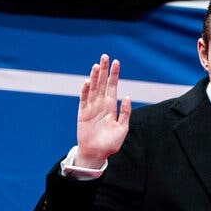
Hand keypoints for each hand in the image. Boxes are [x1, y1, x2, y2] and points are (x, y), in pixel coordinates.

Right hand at [75, 54, 130, 168]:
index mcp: (111, 107)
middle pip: (102, 84)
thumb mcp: (122, 128)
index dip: (114, 75)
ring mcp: (91, 108)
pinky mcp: (82, 114)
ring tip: (97, 65)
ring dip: (94, 77)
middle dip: (104, 70)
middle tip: (105, 56)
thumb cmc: (111, 143)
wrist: (97, 154)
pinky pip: (84, 100)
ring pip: (93, 89)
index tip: (116, 62)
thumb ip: (125, 113)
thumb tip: (127, 96)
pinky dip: (85, 91)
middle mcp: (101, 105)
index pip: (112, 87)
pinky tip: (88, 81)